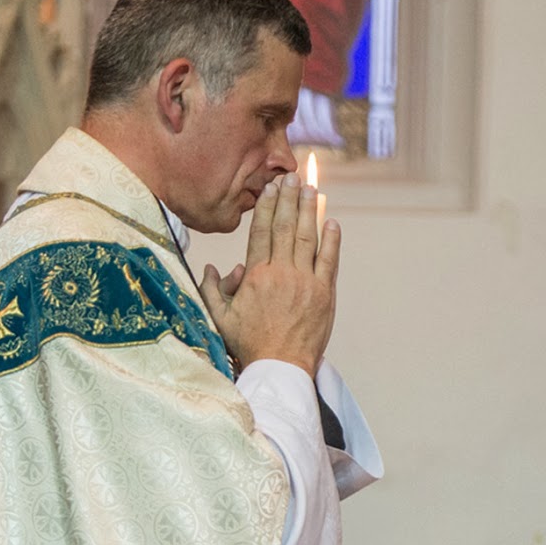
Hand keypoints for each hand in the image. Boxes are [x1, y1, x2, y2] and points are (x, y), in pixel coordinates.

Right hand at [200, 171, 339, 375]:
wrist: (280, 367)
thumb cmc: (249, 344)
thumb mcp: (219, 317)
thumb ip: (212, 289)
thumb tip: (212, 266)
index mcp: (255, 275)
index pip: (261, 231)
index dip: (266, 206)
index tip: (270, 188)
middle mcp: (281, 273)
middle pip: (285, 227)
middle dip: (288, 199)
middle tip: (292, 177)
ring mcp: (305, 282)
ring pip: (307, 238)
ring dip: (309, 211)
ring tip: (311, 189)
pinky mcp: (324, 294)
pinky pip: (329, 261)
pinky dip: (332, 241)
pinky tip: (332, 222)